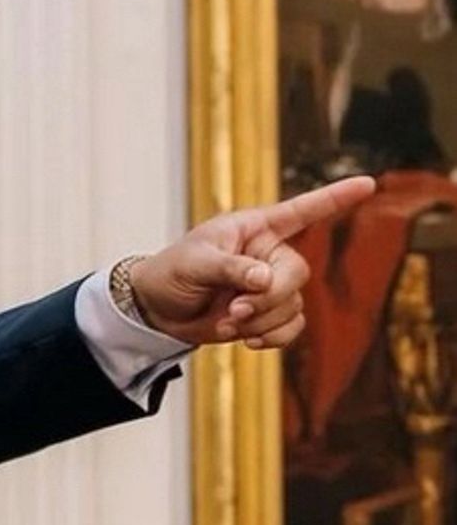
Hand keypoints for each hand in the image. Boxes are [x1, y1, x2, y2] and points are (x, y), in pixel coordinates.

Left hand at [128, 174, 375, 349]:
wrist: (157, 310)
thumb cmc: (172, 273)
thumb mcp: (195, 264)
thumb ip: (231, 268)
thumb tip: (266, 279)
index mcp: (255, 228)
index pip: (302, 211)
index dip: (335, 198)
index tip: (368, 183)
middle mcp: (270, 255)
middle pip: (298, 273)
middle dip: (269, 297)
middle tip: (234, 309)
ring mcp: (270, 286)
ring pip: (293, 305)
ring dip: (261, 321)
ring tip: (227, 321)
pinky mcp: (266, 315)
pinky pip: (290, 328)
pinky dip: (272, 338)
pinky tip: (247, 341)